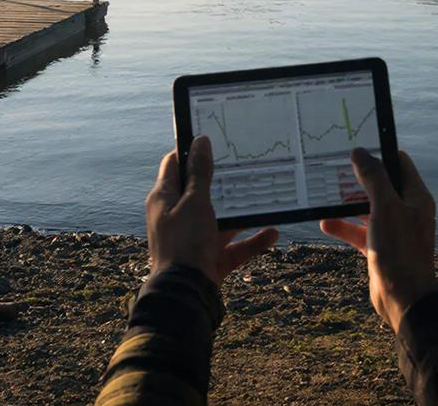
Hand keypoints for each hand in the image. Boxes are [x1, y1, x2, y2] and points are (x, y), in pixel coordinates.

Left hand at [146, 135, 278, 287]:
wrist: (185, 296)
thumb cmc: (185, 242)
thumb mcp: (195, 201)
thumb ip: (200, 172)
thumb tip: (201, 141)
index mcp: (165, 198)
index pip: (175, 164)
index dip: (191, 151)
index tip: (214, 140)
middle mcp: (177, 217)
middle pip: (201, 191)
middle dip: (224, 181)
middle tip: (245, 165)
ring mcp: (194, 239)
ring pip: (221, 220)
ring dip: (242, 213)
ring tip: (264, 196)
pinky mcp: (209, 260)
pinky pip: (234, 247)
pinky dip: (252, 241)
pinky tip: (273, 233)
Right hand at [320, 148, 437, 332]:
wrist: (404, 302)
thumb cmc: (400, 251)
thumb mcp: (385, 208)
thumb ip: (373, 178)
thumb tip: (359, 153)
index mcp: (415, 197)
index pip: (398, 162)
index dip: (378, 152)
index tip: (355, 145)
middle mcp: (406, 210)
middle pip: (380, 183)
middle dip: (357, 176)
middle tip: (333, 166)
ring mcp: (393, 229)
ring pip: (367, 207)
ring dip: (347, 201)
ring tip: (325, 191)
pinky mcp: (380, 247)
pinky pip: (359, 230)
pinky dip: (344, 225)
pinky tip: (326, 223)